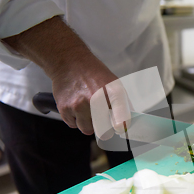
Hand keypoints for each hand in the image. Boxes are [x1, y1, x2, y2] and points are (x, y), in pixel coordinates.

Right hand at [3, 16, 130, 137]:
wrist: (69, 62)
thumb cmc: (94, 74)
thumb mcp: (114, 84)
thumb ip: (122, 105)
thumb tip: (128, 124)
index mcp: (113, 93)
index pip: (121, 118)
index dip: (121, 127)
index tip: (120, 129)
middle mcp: (96, 100)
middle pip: (103, 131)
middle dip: (103, 128)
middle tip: (102, 119)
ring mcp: (79, 105)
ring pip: (87, 129)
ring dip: (88, 124)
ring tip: (87, 109)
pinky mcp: (65, 108)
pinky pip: (73, 125)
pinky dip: (75, 119)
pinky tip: (76, 106)